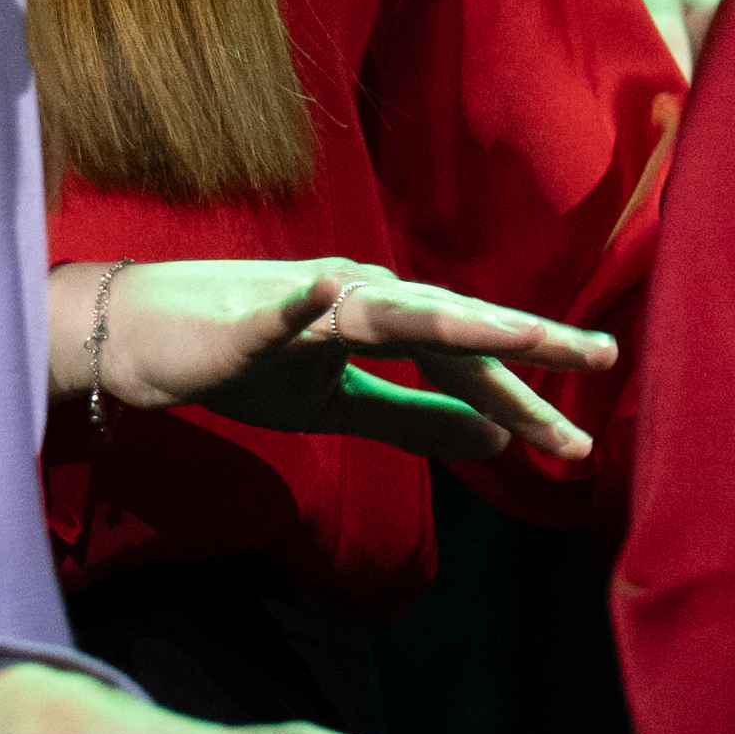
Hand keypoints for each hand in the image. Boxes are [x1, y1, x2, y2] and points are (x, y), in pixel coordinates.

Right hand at [69, 256, 615, 470]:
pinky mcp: (243, 320)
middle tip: (598, 357)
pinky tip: (329, 293)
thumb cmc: (237, 361)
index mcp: (380, 321)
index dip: (524, 396)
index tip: (579, 439)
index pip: (466, 361)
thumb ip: (416, 419)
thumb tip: (499, 440)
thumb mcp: (337, 403)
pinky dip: (304, 304)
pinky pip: (280, 314)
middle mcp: (355, 298)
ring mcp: (301, 302)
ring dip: (454, 320)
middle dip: (524, 343)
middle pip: (452, 325)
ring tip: (518, 334)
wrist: (136, 337)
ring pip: (390, 312)